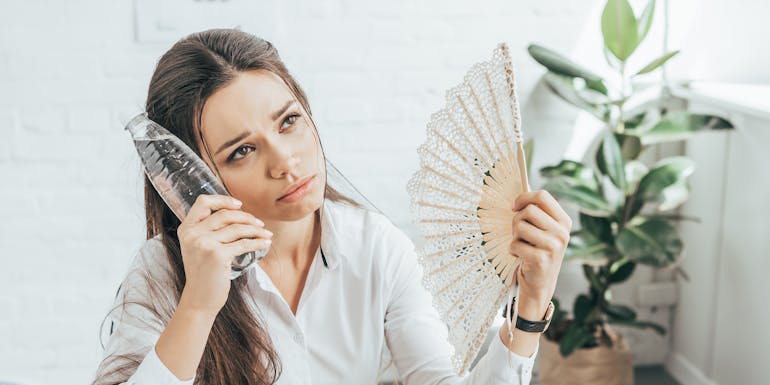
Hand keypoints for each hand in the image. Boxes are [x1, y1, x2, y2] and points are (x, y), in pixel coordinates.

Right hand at [176, 194, 272, 315]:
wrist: (199, 299)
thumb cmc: (204, 273)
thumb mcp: (199, 247)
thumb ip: (210, 230)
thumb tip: (238, 213)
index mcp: (186, 229)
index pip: (203, 202)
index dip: (223, 200)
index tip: (239, 204)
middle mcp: (193, 234)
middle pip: (225, 214)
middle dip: (246, 217)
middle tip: (259, 224)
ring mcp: (204, 244)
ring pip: (237, 228)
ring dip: (256, 230)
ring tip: (266, 234)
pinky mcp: (217, 255)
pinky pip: (243, 243)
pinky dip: (258, 242)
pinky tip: (265, 243)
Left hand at [509, 190, 571, 318]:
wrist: (540, 282)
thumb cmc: (537, 251)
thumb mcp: (543, 230)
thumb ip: (536, 213)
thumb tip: (518, 197)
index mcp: (564, 221)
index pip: (543, 196)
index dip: (524, 197)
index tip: (514, 207)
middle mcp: (562, 233)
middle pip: (528, 210)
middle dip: (516, 220)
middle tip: (518, 233)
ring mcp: (553, 246)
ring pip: (520, 226)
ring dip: (514, 236)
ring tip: (522, 245)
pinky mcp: (541, 259)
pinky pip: (515, 244)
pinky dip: (512, 250)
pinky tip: (521, 257)